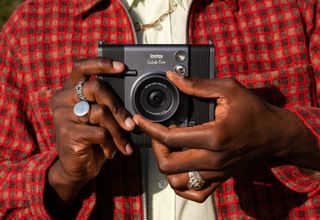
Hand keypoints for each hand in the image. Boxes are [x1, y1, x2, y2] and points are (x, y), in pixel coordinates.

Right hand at [48, 58, 135, 204]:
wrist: (76, 167)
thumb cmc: (91, 139)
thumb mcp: (99, 119)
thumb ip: (106, 104)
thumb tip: (132, 99)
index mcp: (71, 91)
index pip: (82, 67)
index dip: (102, 64)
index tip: (122, 67)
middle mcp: (63, 99)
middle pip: (97, 89)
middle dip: (119, 108)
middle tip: (131, 124)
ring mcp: (62, 115)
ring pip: (101, 113)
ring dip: (118, 131)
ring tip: (123, 143)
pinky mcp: (67, 132)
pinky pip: (99, 132)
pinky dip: (110, 143)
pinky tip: (110, 151)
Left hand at [134, 71, 316, 201]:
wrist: (274, 134)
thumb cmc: (254, 112)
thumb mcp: (228, 89)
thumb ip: (197, 84)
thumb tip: (173, 77)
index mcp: (214, 137)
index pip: (170, 139)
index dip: (150, 128)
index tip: (140, 120)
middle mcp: (213, 159)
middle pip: (168, 165)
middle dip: (155, 148)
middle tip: (157, 134)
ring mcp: (216, 173)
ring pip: (177, 181)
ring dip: (166, 166)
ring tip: (168, 150)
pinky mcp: (219, 179)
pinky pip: (194, 193)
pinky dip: (181, 184)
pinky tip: (180, 169)